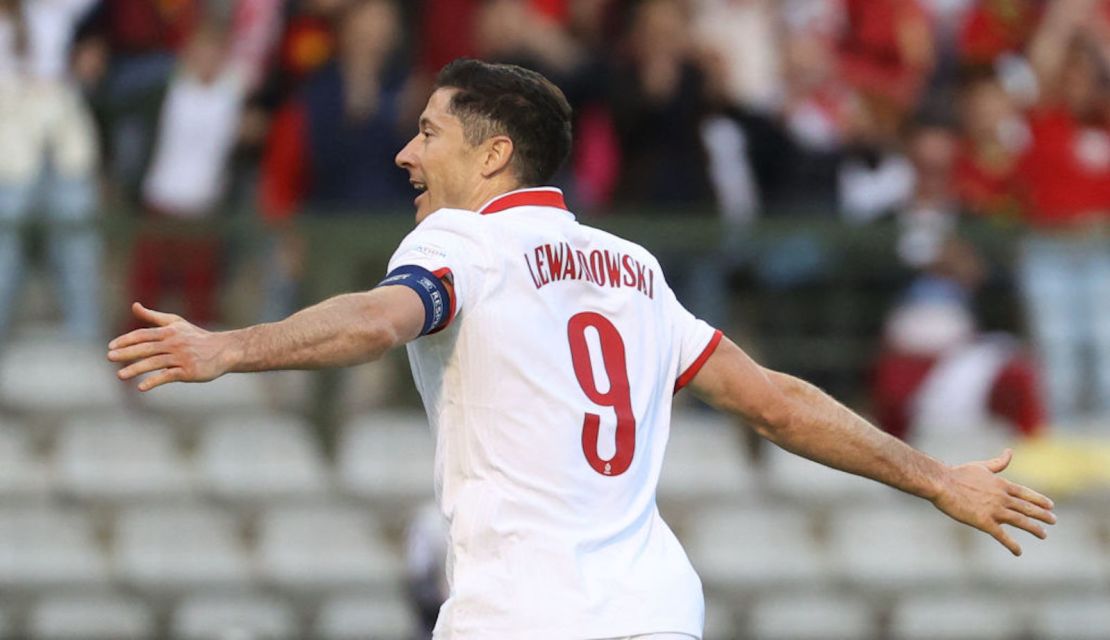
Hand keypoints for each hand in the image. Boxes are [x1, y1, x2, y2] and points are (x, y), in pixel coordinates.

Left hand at [107, 303, 233, 390]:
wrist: (224, 350)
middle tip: (109, 357)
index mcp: (170, 331)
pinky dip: (154, 381)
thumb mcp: (176, 323)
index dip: (127, 340)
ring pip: (154, 362)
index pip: (144, 334)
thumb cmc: (197, 337)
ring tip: (120, 376)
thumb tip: (134, 306)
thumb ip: (153, 317)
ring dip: (136, 369)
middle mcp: (174, 343)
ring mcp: (181, 357)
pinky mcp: (188, 371)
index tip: (111, 346)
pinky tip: (141, 387)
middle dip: (127, 353)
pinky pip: (168, 376)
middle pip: (146, 347)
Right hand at [932, 448, 1055, 555]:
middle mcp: (1002, 498)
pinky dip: (1012, 544)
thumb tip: (1010, 452)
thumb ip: (998, 462)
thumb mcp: (981, 466)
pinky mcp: (984, 522)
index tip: (1051, 505)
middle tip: (1053, 520)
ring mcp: (995, 510)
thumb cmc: (958, 474)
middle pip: (1028, 508)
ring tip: (1044, 534)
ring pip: (1021, 521)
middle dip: (1043, 515)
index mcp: (1001, 484)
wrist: (942, 483)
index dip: (1039, 500)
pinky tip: (1018, 552)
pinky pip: (1002, 536)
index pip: (1026, 494)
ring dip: (1034, 528)